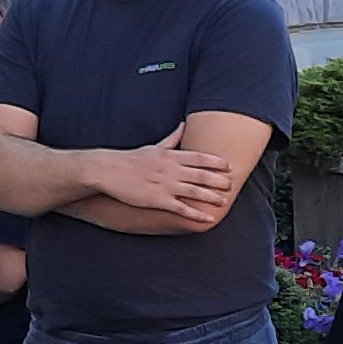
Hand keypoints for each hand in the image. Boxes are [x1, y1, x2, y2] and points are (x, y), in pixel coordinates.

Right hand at [96, 144, 242, 222]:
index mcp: (170, 156)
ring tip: (224, 201)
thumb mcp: (154, 146)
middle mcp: (171, 170)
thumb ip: (172, 138)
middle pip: (201, 175)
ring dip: (211, 197)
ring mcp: (165, 185)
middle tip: (232, 184)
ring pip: (194, 192)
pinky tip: (208, 218)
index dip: (216, 162)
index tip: (229, 166)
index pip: (199, 157)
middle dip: (219, 180)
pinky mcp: (158, 200)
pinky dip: (196, 214)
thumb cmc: (132, 159)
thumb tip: (184, 125)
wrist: (109, 171)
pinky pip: (181, 209)